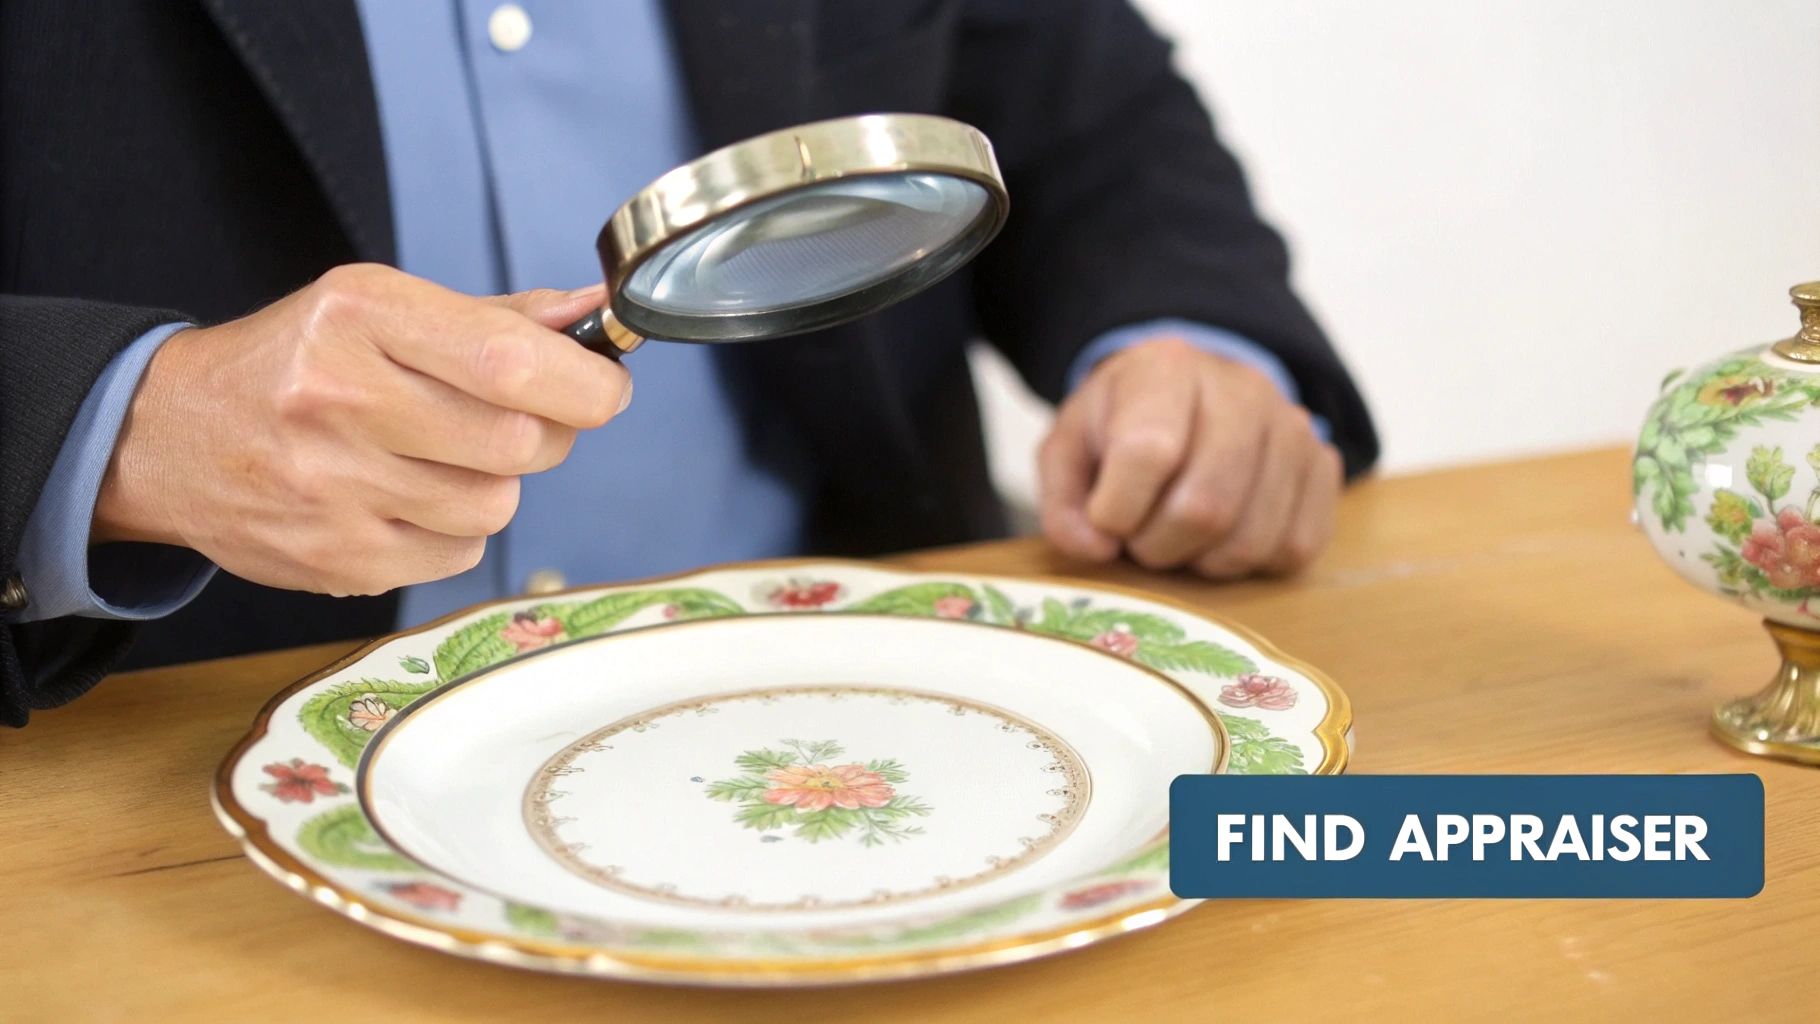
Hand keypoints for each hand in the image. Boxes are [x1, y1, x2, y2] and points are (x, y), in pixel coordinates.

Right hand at [93, 263, 629, 595]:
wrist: (166, 437)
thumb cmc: (296, 364)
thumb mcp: (380, 309)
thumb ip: (495, 319)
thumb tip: (594, 315)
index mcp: (360, 316)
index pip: (511, 360)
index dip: (585, 383)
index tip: (604, 387)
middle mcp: (341, 398)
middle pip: (518, 441)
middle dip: (547, 434)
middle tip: (522, 421)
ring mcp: (334, 487)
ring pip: (495, 504)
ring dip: (495, 485)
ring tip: (443, 459)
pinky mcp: (336, 558)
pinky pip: (458, 554)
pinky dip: (455, 531)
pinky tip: (408, 500)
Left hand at [1038, 337, 1340, 578]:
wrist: (1191, 396)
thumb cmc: (1122, 427)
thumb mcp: (1069, 450)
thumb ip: (1062, 502)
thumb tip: (1096, 547)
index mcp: (1166, 370)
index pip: (1148, 452)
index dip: (1117, 509)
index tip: (1106, 517)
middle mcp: (1241, 389)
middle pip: (1205, 507)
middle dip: (1158, 546)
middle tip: (1141, 537)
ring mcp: (1292, 427)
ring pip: (1252, 538)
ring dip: (1202, 561)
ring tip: (1179, 534)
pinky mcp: (1323, 467)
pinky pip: (1295, 547)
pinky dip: (1250, 563)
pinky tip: (1222, 538)